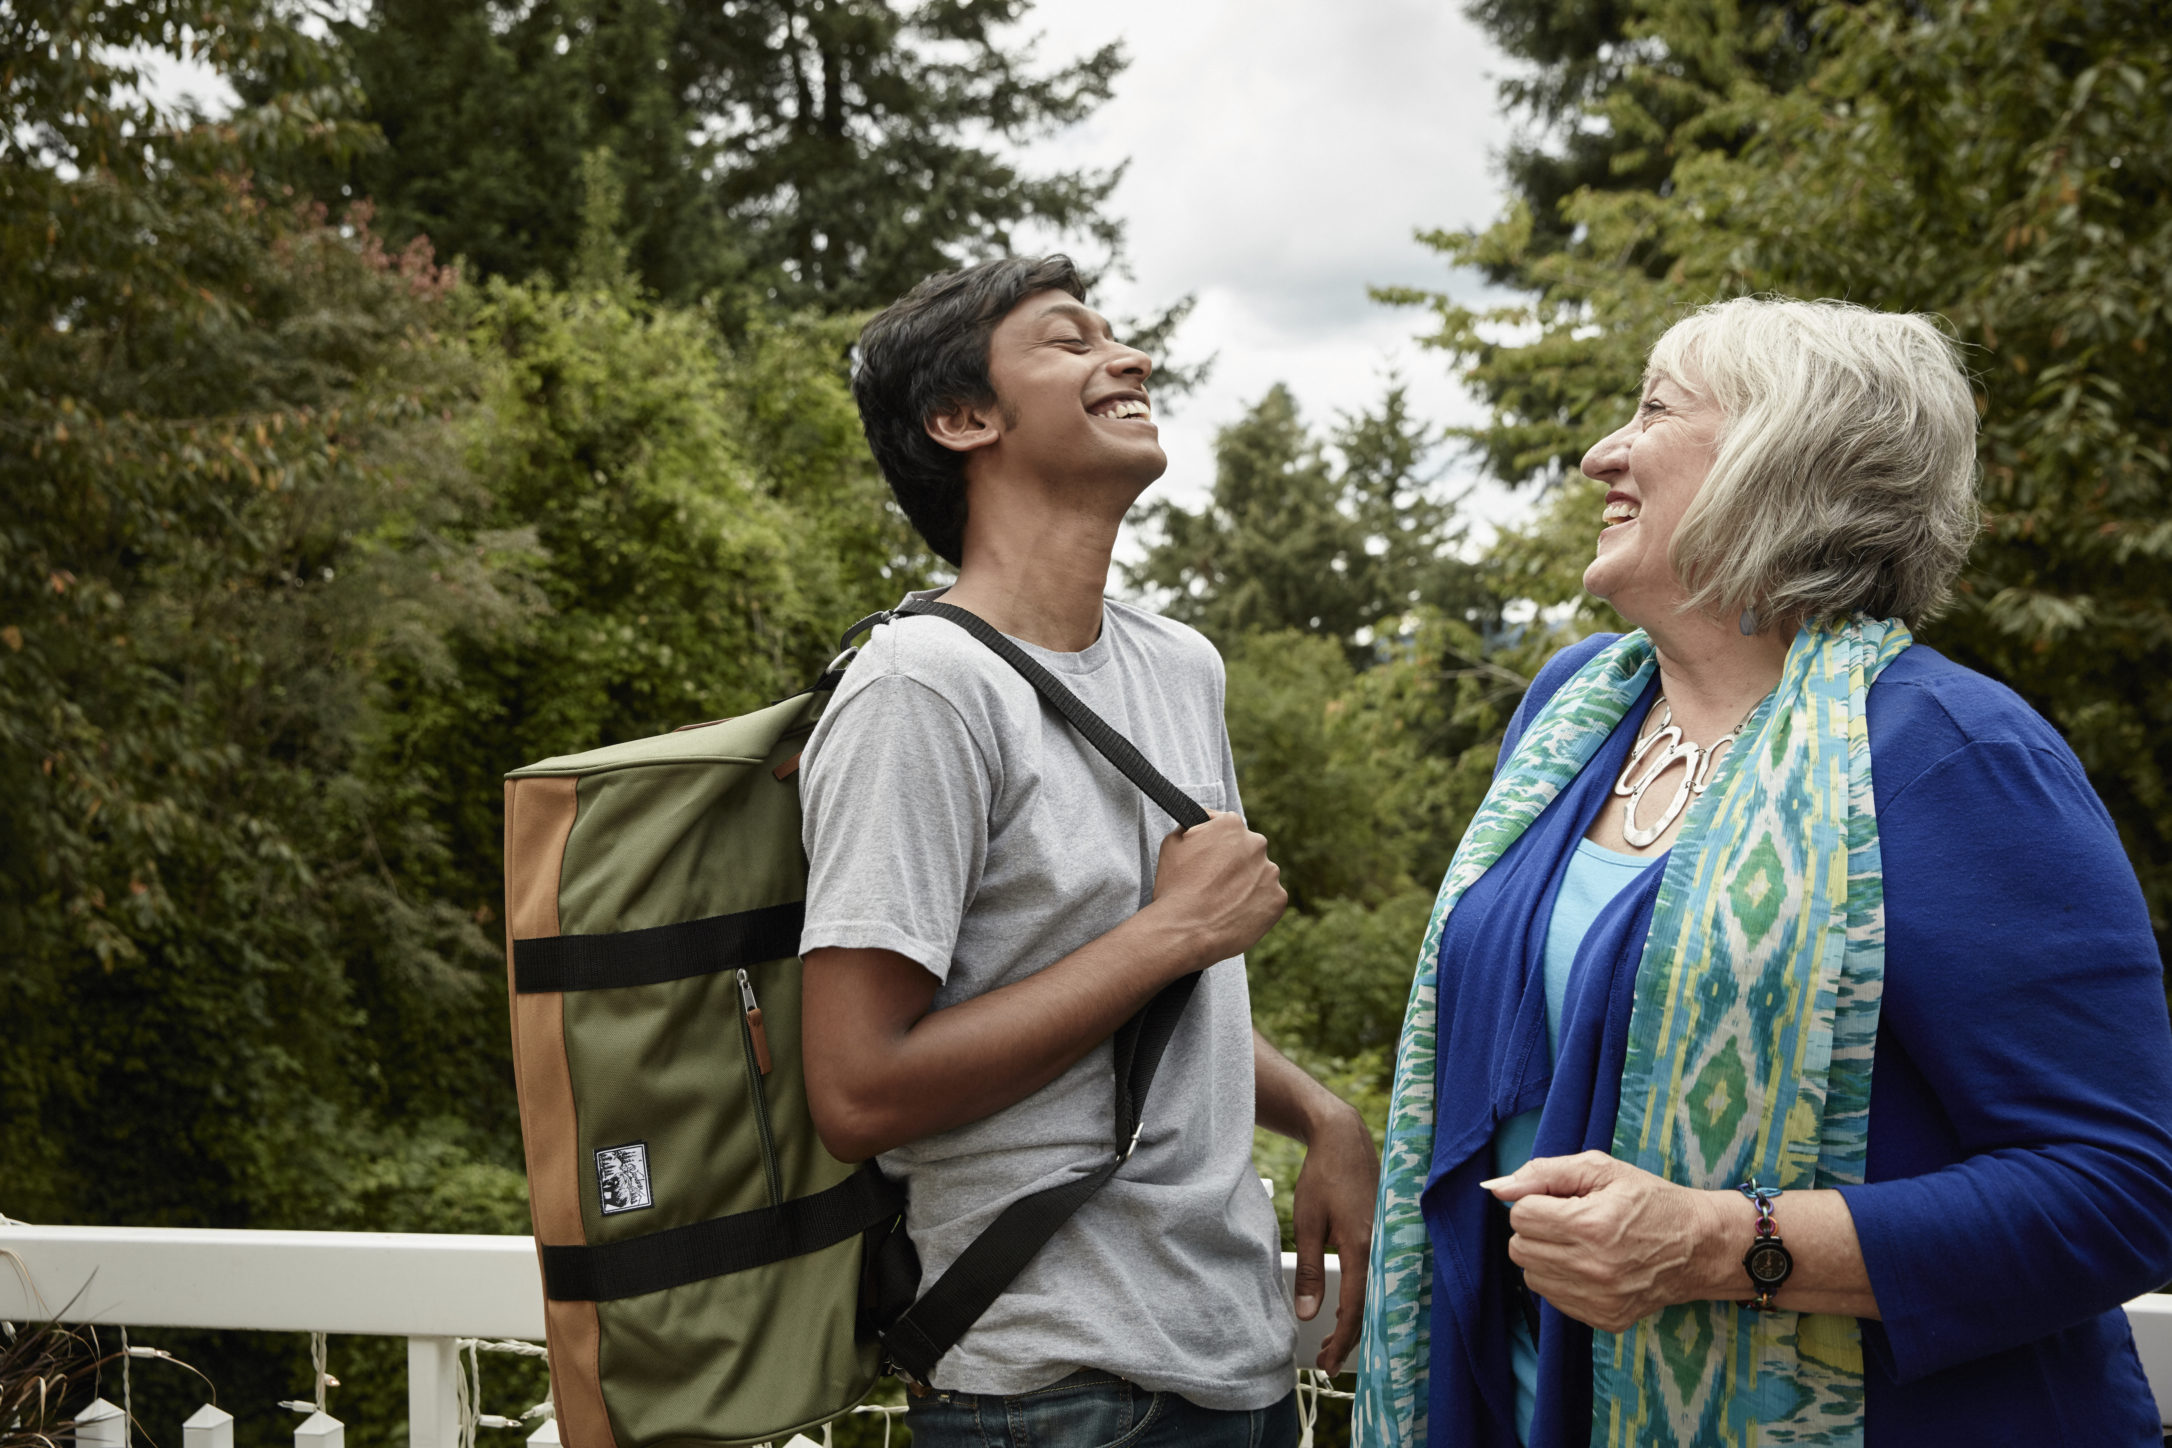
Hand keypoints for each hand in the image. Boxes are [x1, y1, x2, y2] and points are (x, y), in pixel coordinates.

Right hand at [1149, 811, 1285, 967]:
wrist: (1185, 930)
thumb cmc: (1174, 887)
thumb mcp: (1172, 844)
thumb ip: (1192, 828)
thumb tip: (1200, 826)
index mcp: (1231, 825)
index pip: (1226, 827)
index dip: (1214, 844)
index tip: (1206, 859)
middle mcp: (1257, 844)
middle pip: (1247, 850)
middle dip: (1234, 863)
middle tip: (1214, 884)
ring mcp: (1270, 873)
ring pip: (1260, 875)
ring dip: (1246, 884)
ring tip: (1223, 903)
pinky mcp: (1278, 900)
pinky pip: (1268, 899)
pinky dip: (1256, 905)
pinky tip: (1235, 914)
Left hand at [1291, 1102, 1378, 1375]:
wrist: (1344, 1138)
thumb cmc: (1324, 1175)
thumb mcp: (1307, 1222)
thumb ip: (1310, 1269)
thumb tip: (1308, 1313)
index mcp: (1361, 1247)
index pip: (1355, 1308)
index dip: (1341, 1339)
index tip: (1326, 1362)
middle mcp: (1382, 1248)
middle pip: (1370, 1308)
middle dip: (1350, 1338)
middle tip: (1328, 1361)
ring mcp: (1388, 1241)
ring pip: (1377, 1294)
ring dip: (1358, 1319)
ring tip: (1335, 1341)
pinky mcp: (1387, 1234)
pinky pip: (1380, 1276)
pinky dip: (1366, 1297)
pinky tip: (1350, 1307)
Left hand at [1483, 1151, 1723, 1334]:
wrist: (1701, 1247)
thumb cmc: (1651, 1200)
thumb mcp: (1601, 1169)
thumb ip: (1544, 1173)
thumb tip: (1496, 1188)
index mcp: (1590, 1225)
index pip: (1520, 1215)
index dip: (1536, 1201)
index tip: (1562, 1200)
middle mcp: (1592, 1267)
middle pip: (1519, 1248)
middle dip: (1536, 1229)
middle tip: (1569, 1220)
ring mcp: (1599, 1299)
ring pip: (1532, 1276)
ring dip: (1546, 1256)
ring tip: (1580, 1243)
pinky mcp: (1604, 1319)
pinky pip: (1554, 1300)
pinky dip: (1562, 1280)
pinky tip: (1590, 1266)